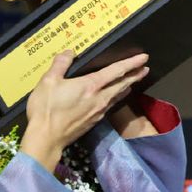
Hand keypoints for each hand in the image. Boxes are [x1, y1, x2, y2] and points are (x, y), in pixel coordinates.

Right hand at [20, 50, 149, 171]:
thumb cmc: (46, 109)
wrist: (46, 138)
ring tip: (133, 83)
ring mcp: (98, 112)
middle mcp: (99, 98)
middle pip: (122, 84)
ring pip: (117, 96)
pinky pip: (110, 106)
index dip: (131, 63)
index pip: (116, 71)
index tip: (143, 57)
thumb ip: (60, 64)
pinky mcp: (93, 121)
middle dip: (135, 76)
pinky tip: (114, 98)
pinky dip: (116, 98)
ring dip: (126, 87)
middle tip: (145, 69)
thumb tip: (69, 52)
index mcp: (90, 86)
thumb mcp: (48, 81)